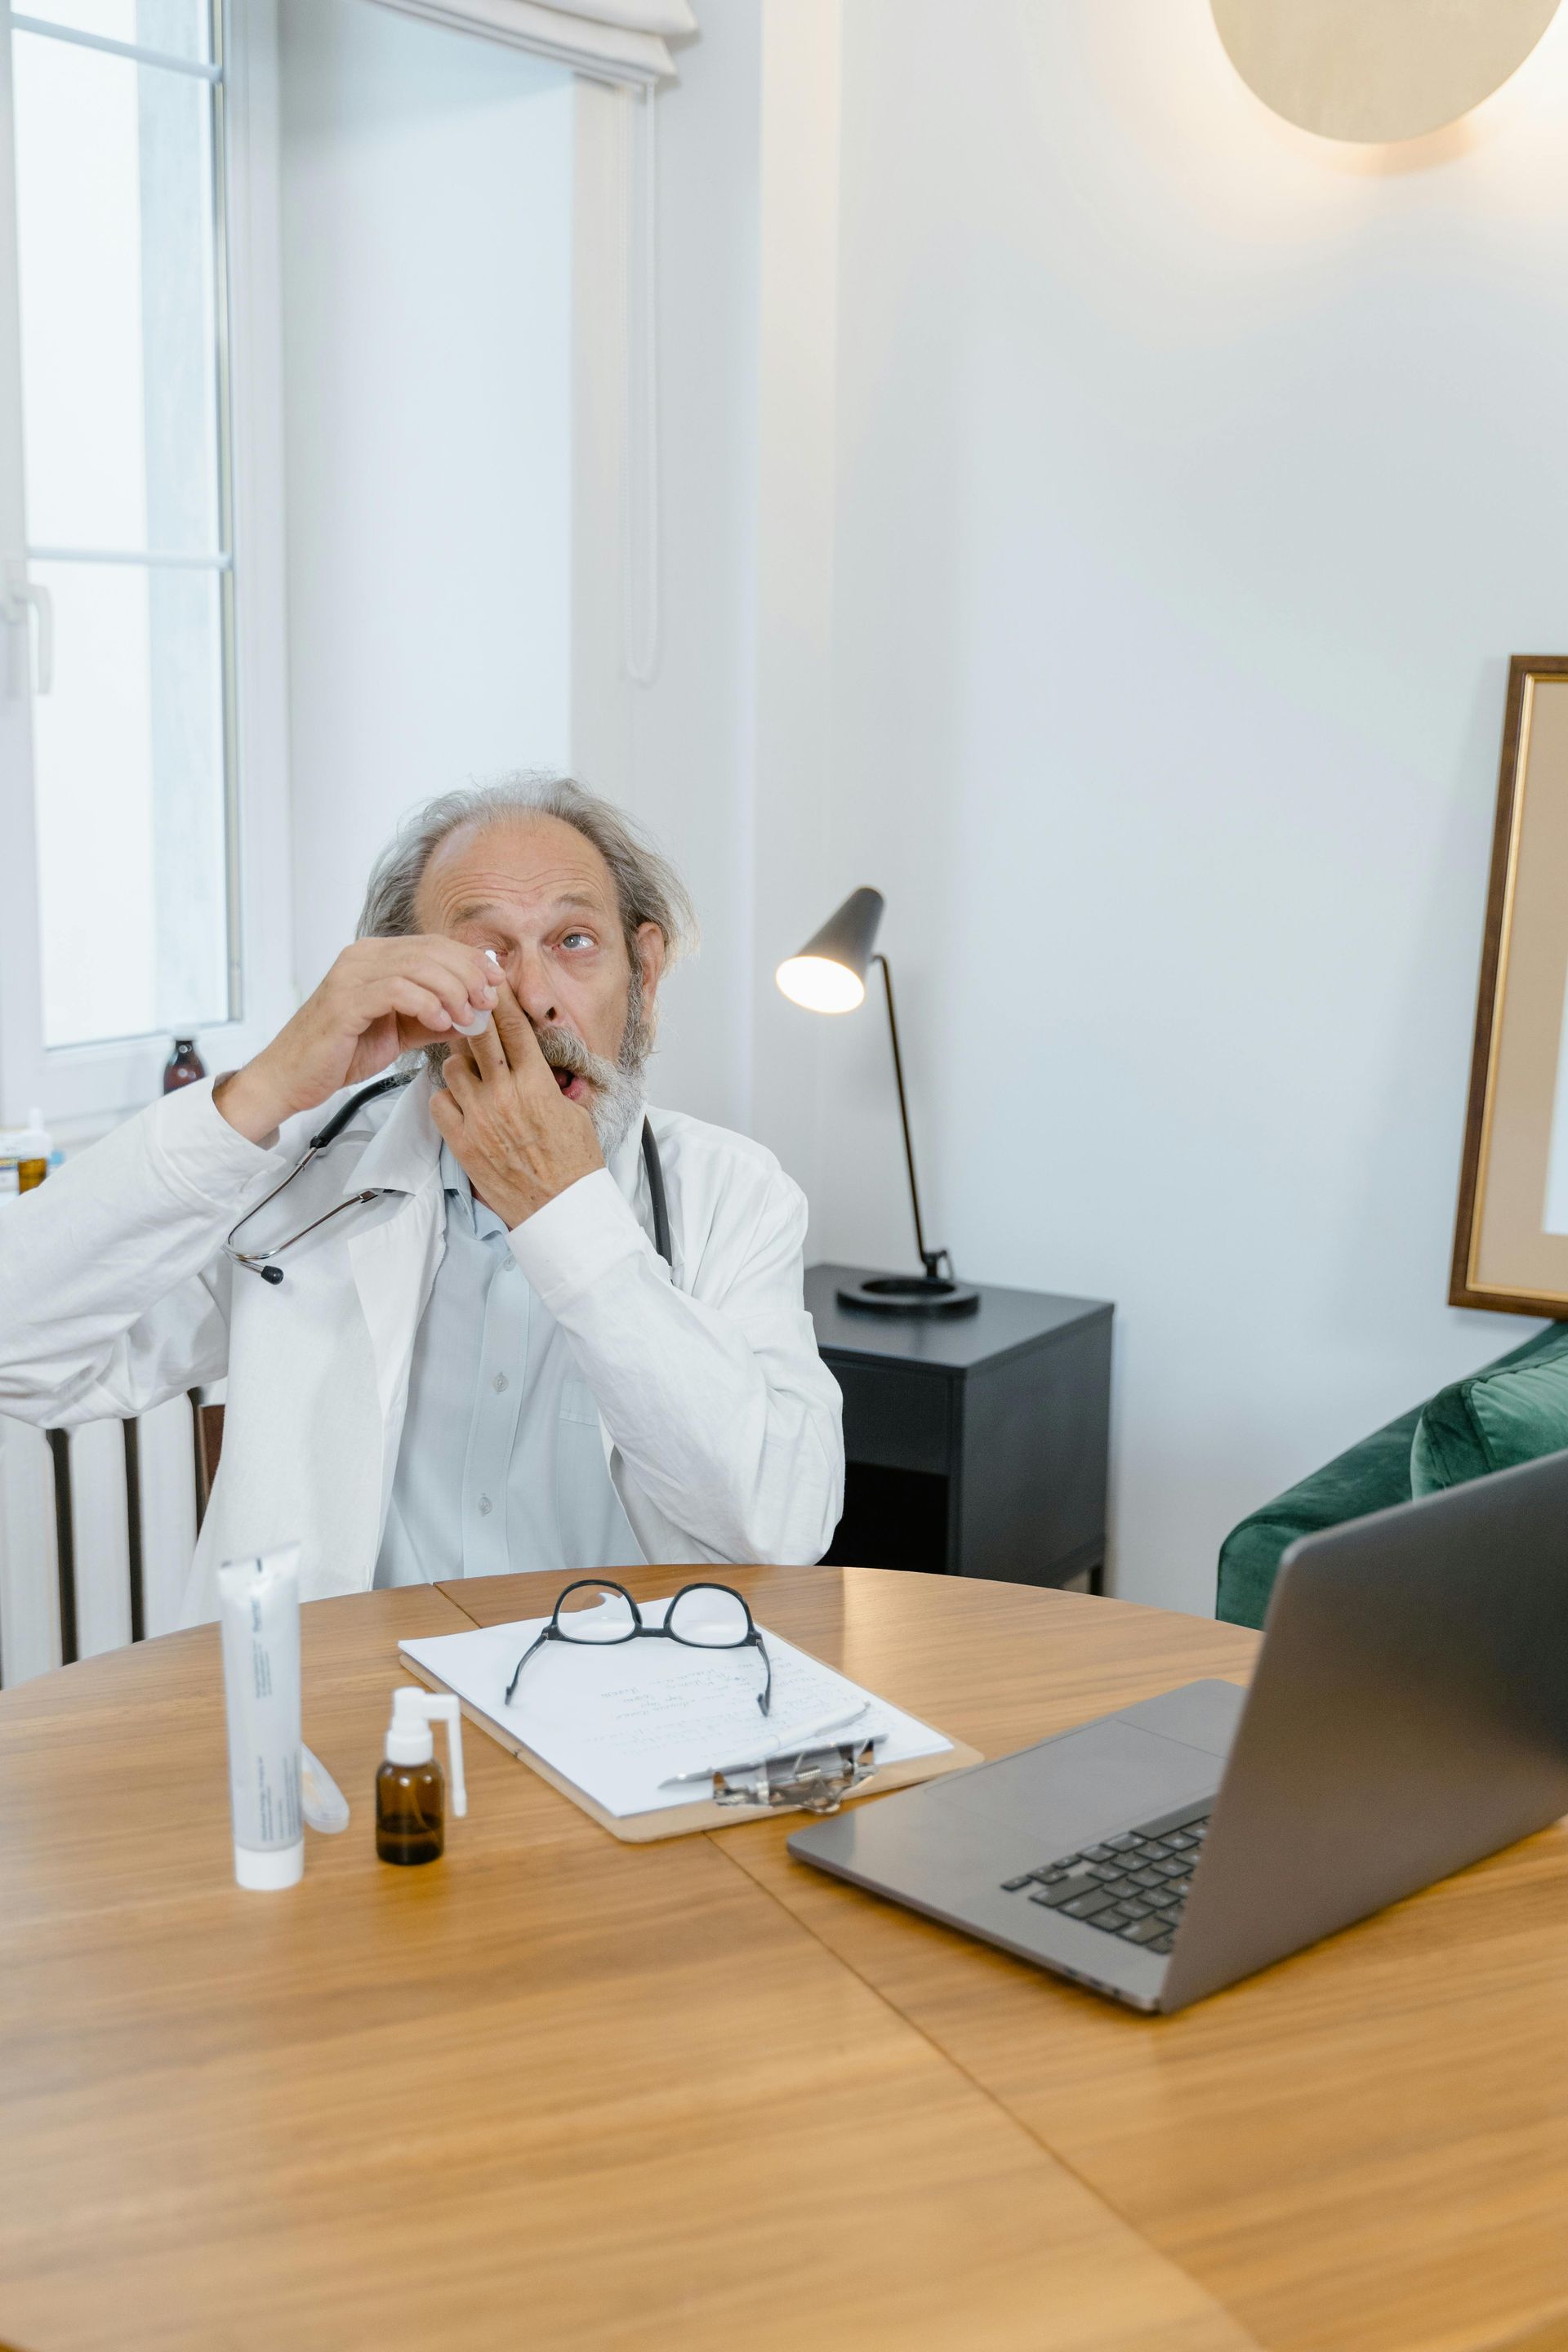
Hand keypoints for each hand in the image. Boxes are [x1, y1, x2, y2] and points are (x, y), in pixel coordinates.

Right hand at [215, 936, 498, 1143]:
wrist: (293, 1077)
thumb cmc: (342, 1053)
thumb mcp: (400, 1032)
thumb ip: (435, 1018)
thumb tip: (477, 1014)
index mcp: (375, 956)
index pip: (434, 945)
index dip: (470, 961)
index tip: (497, 983)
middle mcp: (362, 956)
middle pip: (431, 950)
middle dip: (468, 975)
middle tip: (488, 1002)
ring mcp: (351, 975)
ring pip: (418, 966)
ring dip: (452, 991)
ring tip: (468, 1017)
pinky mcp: (344, 1000)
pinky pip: (396, 990)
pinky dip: (426, 1004)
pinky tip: (441, 1023)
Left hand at [429, 978, 603, 1226]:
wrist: (559, 1208)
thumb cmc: (573, 1164)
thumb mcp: (575, 1113)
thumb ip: (552, 1084)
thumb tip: (542, 1065)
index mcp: (537, 1084)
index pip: (514, 1027)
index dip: (500, 997)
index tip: (490, 976)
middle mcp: (504, 1095)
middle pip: (478, 1036)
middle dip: (471, 1013)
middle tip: (465, 999)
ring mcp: (479, 1118)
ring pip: (452, 1067)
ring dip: (460, 1063)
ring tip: (472, 1071)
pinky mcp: (461, 1141)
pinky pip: (439, 1102)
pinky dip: (446, 1097)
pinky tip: (461, 1102)